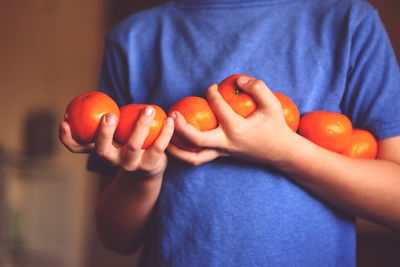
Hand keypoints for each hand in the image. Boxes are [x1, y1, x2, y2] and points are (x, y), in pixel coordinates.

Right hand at [59, 106, 174, 177]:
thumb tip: (90, 97)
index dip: (67, 138)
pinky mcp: (150, 165)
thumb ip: (106, 122)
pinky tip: (169, 118)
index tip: (64, 122)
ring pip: (133, 146)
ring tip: (148, 109)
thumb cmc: (128, 143)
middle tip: (109, 115)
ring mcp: (131, 165)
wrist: (148, 170)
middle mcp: (112, 160)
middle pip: (103, 150)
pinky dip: (165, 132)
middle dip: (104, 132)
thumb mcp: (115, 134)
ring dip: (141, 126)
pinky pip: (158, 147)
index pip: (77, 147)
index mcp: (100, 150)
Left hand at [168, 77, 297, 165]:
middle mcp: (226, 143)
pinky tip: (177, 142)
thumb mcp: (272, 104)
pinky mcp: (222, 156)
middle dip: (180, 127)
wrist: (281, 152)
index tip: (212, 86)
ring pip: (193, 157)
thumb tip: (236, 80)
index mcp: (236, 129)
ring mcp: (222, 152)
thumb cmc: (276, 127)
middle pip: (195, 139)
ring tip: (165, 135)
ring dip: (177, 148)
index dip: (212, 92)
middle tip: (173, 113)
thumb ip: (256, 87)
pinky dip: (185, 153)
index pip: (217, 107)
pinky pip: (199, 158)